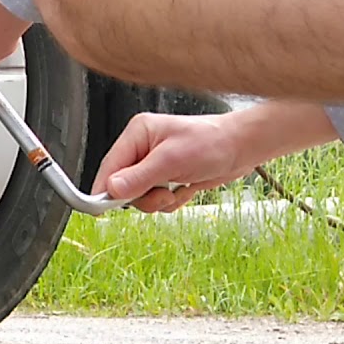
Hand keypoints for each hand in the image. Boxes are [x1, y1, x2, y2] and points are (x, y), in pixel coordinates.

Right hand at [92, 102, 338, 212]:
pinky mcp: (166, 176)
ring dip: (158, 201)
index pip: (110, 165)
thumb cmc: (213, 143)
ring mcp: (154, 164)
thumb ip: (139, 177)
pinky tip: (185, 189)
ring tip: (176, 191)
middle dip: (142, 196)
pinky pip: (157, 199)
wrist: (244, 148)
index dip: (105, 188)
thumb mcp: (172, 161)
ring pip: (140, 195)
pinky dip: (171, 201)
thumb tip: (111, 190)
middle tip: (162, 195)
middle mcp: (142, 148)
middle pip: (123, 184)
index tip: (99, 209)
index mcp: (137, 134)